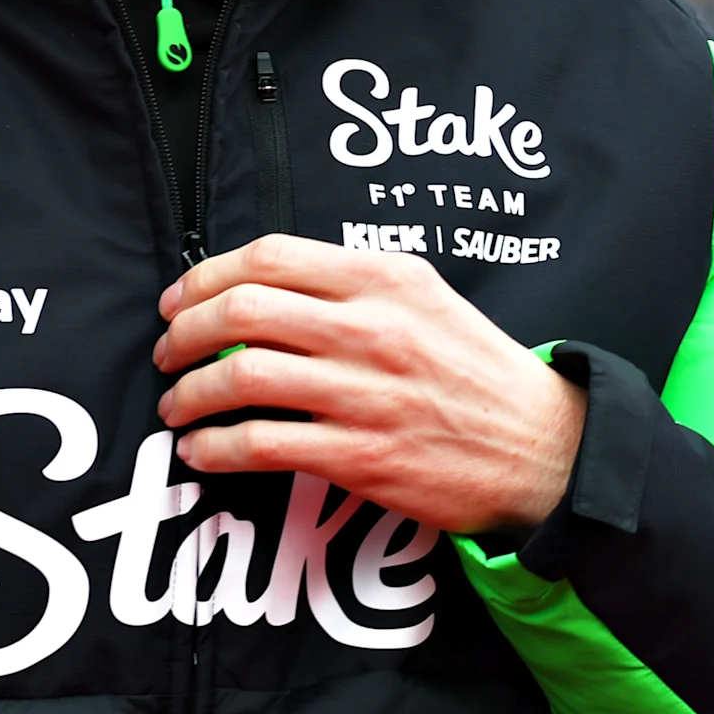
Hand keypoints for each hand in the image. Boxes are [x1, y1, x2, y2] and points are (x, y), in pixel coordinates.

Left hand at [154, 235, 585, 536]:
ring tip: (175, 405)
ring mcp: (366, 393)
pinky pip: (261, 444)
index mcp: (383, 279)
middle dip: (183, 333)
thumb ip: (348, 283)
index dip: (204, 276)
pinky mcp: (363, 456)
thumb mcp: (425, 298)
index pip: (266, 257)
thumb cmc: (474, 373)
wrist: (546, 450)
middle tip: (167, 353)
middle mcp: (372, 329)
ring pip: (241, 376)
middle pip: (240, 310)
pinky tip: (200, 451)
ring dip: (189, 393)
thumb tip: (259, 284)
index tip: (177, 301)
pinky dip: (214, 448)